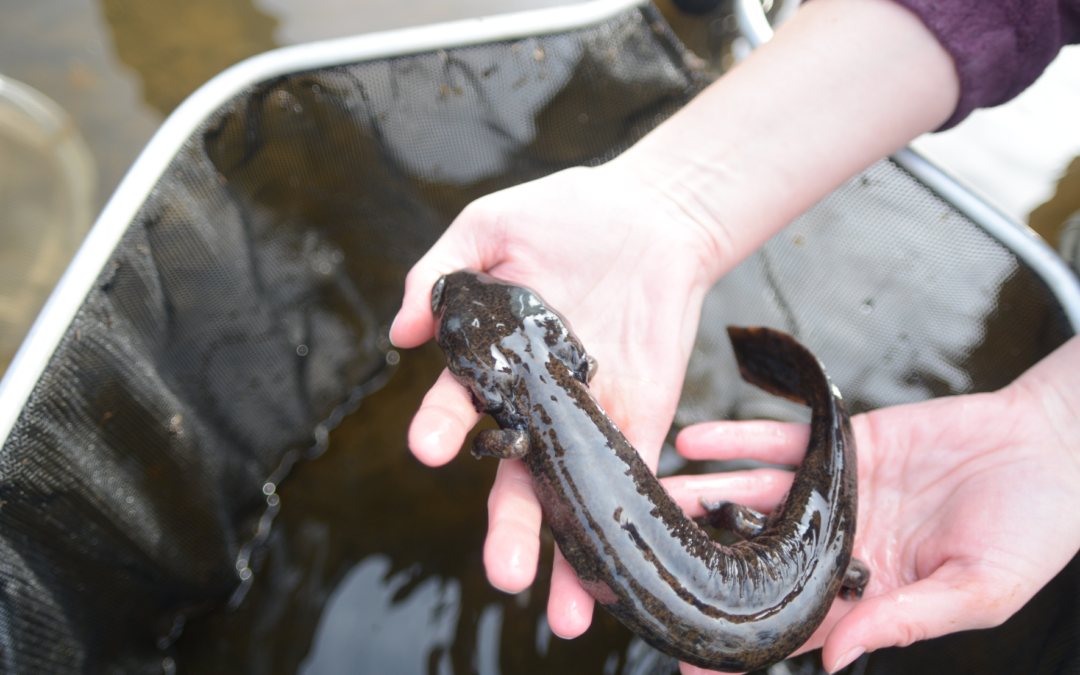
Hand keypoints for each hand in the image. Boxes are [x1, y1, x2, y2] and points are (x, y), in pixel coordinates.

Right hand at [390, 159, 725, 636]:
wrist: (654, 213)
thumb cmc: (567, 212)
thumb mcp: (492, 224)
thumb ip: (441, 270)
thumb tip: (400, 331)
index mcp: (490, 363)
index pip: (458, 406)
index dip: (440, 428)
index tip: (428, 449)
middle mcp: (533, 403)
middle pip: (513, 476)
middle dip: (508, 528)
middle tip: (503, 574)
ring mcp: (586, 417)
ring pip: (568, 494)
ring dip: (567, 553)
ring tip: (560, 612)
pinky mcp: (638, 420)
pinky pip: (629, 478)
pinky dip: (623, 524)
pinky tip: (617, 577)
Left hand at [664, 336, 1079, 672]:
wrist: (1054, 450)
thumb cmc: (1032, 532)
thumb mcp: (978, 591)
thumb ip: (905, 620)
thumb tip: (835, 661)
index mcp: (870, 590)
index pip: (794, 624)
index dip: (743, 642)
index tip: (688, 660)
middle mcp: (842, 543)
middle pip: (758, 556)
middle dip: (703, 561)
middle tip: (644, 564)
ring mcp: (838, 492)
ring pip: (756, 497)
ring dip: (704, 495)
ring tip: (652, 496)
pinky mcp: (844, 444)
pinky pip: (782, 441)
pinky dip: (738, 440)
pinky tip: (695, 441)